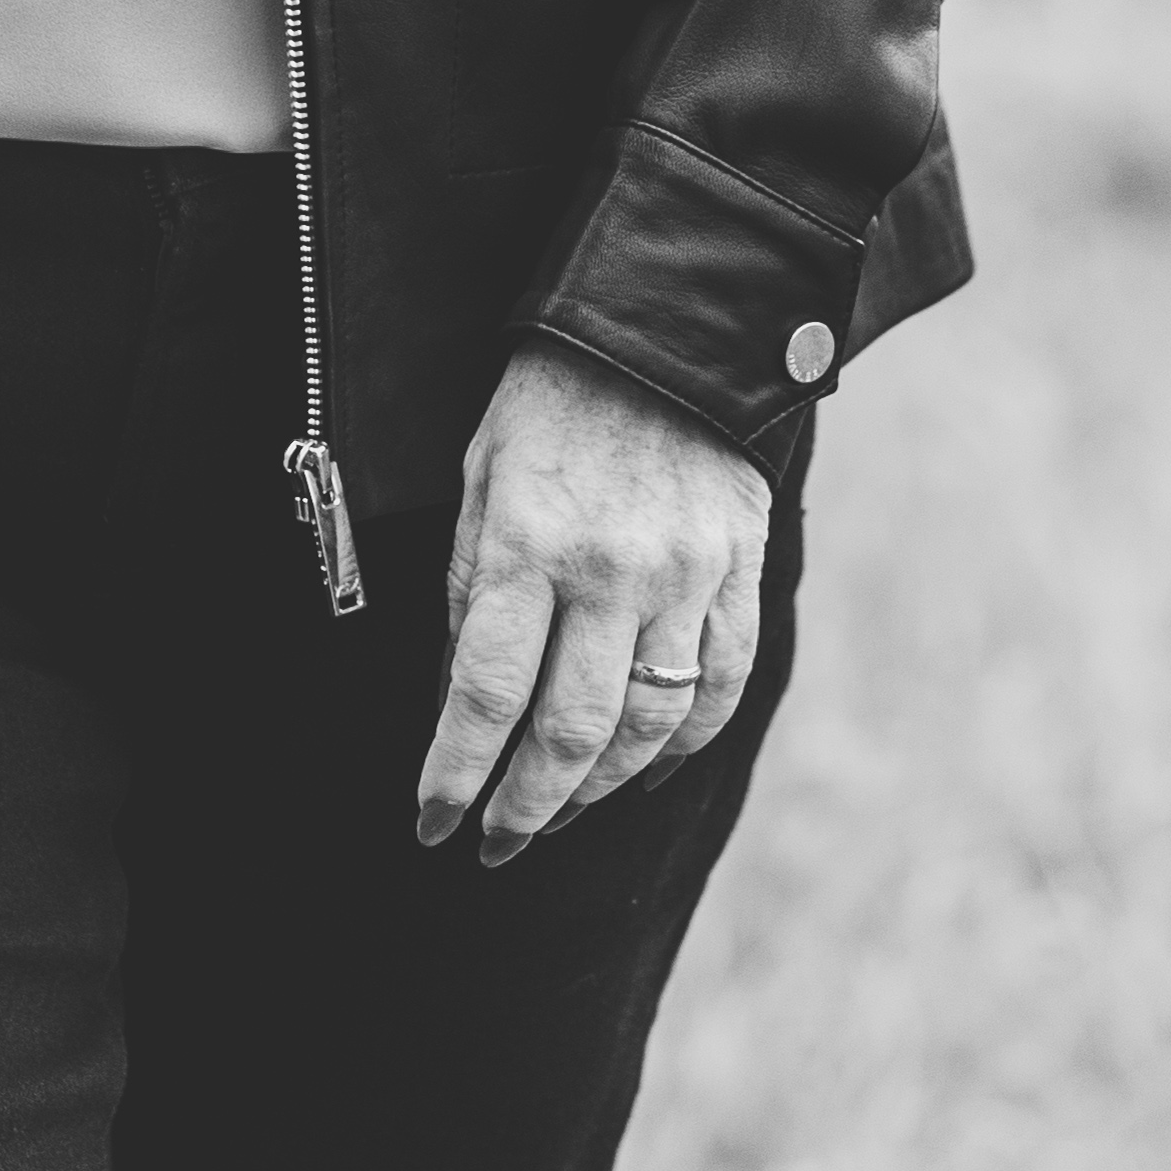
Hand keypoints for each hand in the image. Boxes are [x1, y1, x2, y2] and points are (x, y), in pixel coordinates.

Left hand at [417, 336, 770, 866]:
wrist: (664, 325)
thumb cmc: (549, 399)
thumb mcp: (481, 475)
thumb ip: (476, 585)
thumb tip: (466, 697)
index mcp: (530, 540)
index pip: (486, 694)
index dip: (455, 774)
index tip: (432, 824)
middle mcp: (611, 569)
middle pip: (570, 732)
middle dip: (526, 808)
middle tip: (496, 846)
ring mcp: (686, 575)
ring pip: (648, 725)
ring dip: (598, 789)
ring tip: (560, 812)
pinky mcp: (739, 572)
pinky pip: (721, 685)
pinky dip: (684, 745)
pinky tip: (645, 772)